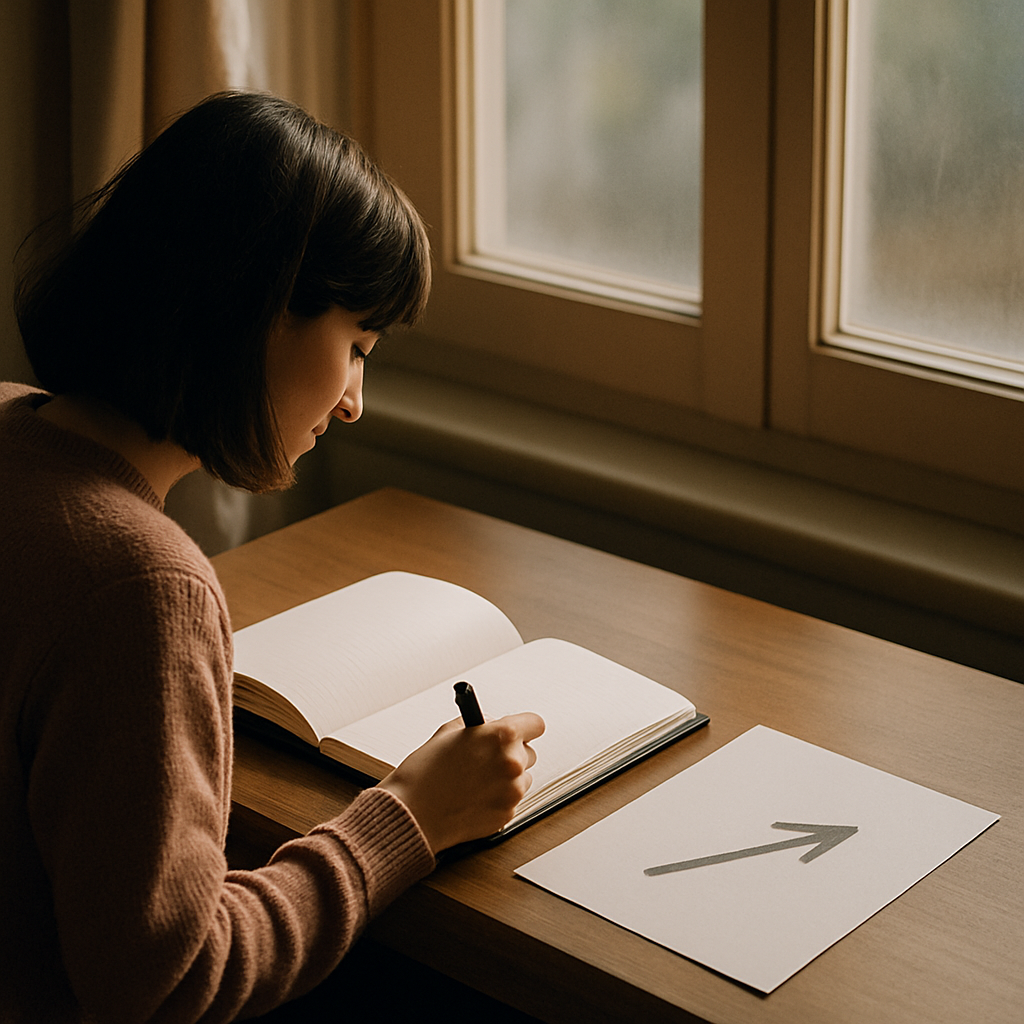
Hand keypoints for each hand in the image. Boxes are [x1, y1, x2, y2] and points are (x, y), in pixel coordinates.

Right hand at [378, 711, 544, 853]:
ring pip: (522, 778)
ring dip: (507, 778)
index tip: (519, 730)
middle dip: (511, 753)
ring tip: (476, 781)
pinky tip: (474, 797)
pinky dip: (498, 798)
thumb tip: (492, 725)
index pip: (536, 723)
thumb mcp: (449, 732)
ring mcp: (512, 791)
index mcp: (501, 736)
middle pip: (529, 752)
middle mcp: (512, 762)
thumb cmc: (425, 772)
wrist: (413, 812)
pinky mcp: (507, 814)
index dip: (525, 726)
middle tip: (487, 759)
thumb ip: (479, 726)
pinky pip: (511, 800)